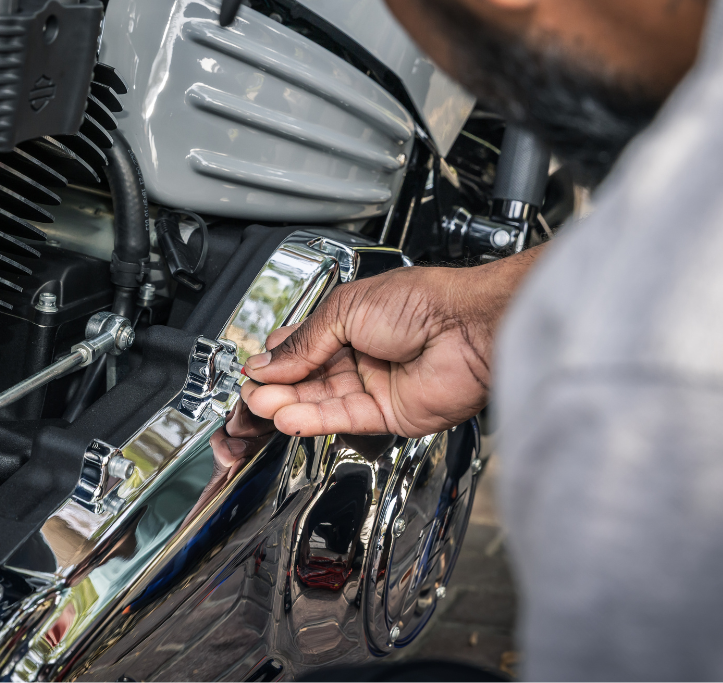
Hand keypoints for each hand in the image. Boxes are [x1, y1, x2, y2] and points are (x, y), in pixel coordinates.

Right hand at [239, 247, 542, 437]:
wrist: (469, 327)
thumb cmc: (426, 302)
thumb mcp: (346, 310)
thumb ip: (304, 342)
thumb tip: (269, 361)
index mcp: (353, 320)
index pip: (304, 345)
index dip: (278, 359)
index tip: (255, 368)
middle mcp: (364, 354)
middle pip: (309, 378)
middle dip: (278, 385)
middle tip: (253, 391)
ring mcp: (376, 385)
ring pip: (322, 401)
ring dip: (290, 404)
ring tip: (262, 404)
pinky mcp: (389, 414)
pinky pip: (344, 419)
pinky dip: (313, 419)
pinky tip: (288, 416)